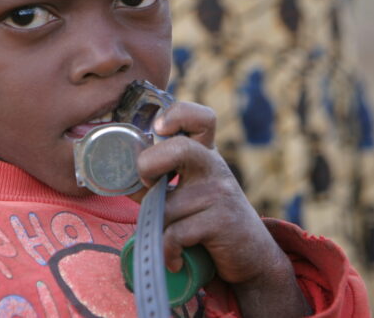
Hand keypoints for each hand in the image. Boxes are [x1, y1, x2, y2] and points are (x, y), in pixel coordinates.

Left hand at [132, 101, 310, 316]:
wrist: (252, 257)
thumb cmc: (208, 223)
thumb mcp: (186, 193)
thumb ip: (156, 181)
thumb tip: (121, 175)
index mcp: (204, 155)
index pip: (200, 118)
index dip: (178, 114)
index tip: (158, 128)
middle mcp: (213, 167)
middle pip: (179, 148)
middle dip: (148, 165)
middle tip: (146, 183)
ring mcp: (220, 192)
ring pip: (165, 206)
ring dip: (157, 228)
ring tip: (170, 239)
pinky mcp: (222, 221)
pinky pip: (175, 234)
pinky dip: (168, 251)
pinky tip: (175, 258)